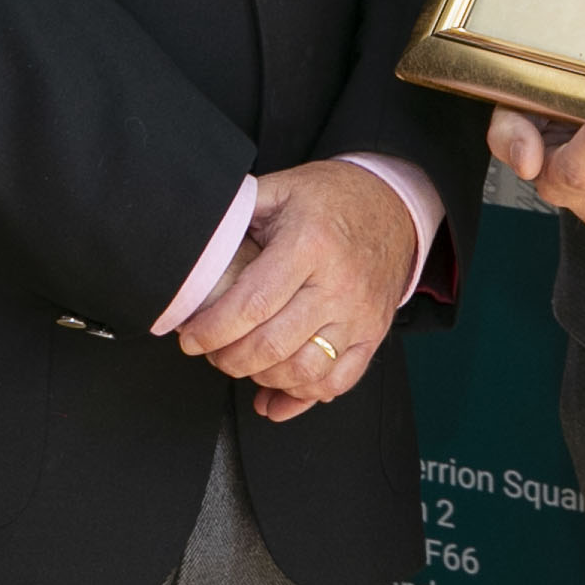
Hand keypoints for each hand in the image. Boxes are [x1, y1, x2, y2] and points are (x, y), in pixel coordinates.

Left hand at [174, 160, 416, 422]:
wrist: (392, 206)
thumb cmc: (334, 197)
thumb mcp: (282, 188)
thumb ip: (238, 212)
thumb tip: (196, 242)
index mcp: (309, 245)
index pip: (251, 305)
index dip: (213, 330)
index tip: (191, 339)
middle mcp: (338, 285)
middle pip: (273, 345)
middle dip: (229, 360)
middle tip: (212, 352)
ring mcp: (359, 315)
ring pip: (304, 371)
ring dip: (263, 378)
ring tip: (243, 364)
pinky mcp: (373, 334)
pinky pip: (338, 381)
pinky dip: (303, 396)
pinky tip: (277, 392)